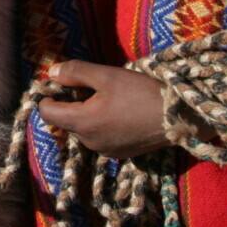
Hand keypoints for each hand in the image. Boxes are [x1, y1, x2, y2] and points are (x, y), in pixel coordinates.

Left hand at [37, 60, 168, 158]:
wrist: (179, 116)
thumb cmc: (141, 92)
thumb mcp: (106, 75)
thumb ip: (75, 72)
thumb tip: (50, 73)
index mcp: (84, 123)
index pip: (47, 113)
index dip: (47, 96)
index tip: (58, 83)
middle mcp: (90, 142)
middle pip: (64, 121)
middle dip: (68, 102)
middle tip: (87, 85)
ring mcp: (105, 151)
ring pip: (80, 129)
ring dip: (84, 113)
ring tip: (105, 97)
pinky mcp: (118, 153)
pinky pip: (97, 137)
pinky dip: (98, 124)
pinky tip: (117, 111)